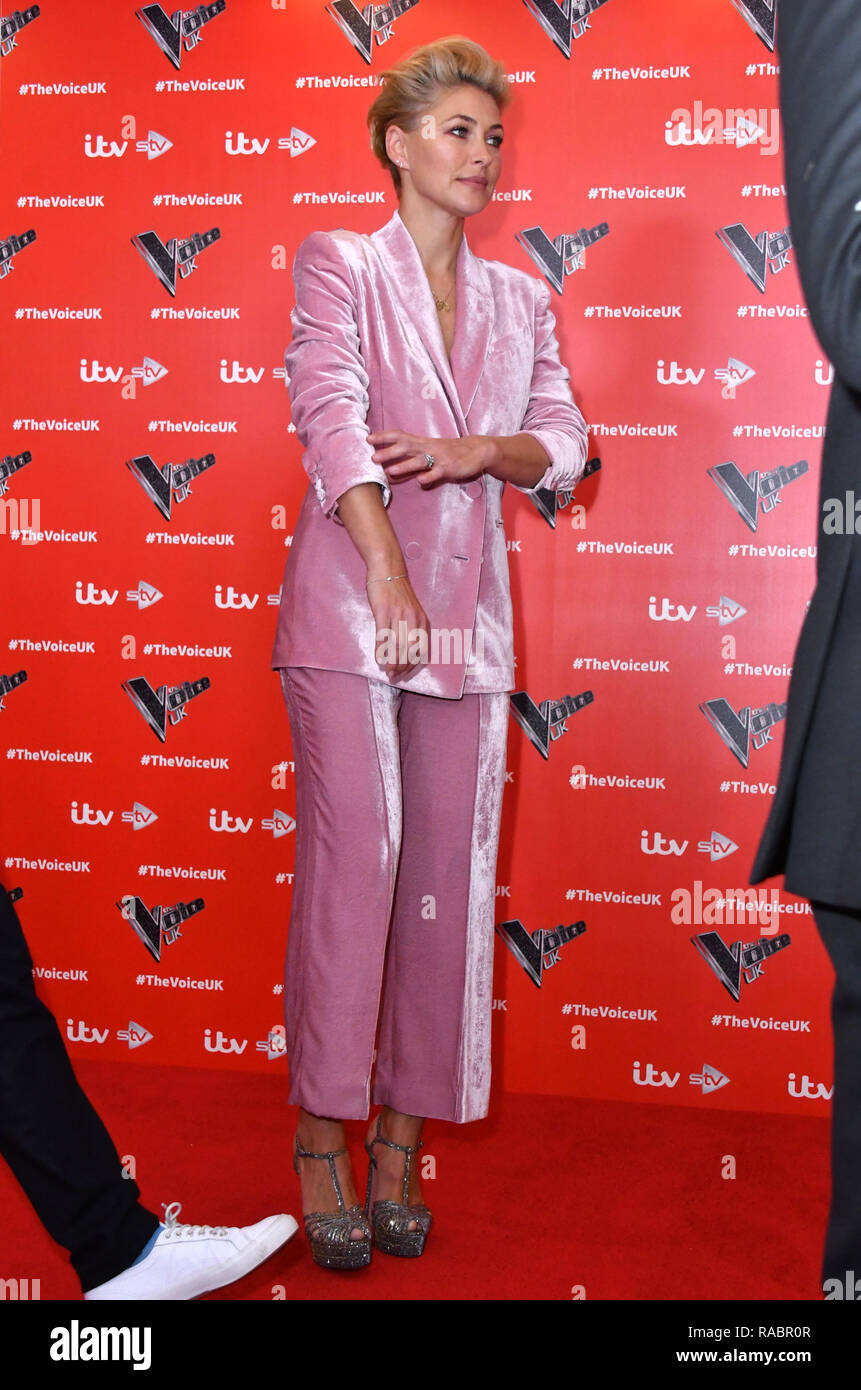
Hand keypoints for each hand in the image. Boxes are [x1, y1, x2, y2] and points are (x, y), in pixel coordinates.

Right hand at [365, 570, 429, 680]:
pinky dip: (380, 650)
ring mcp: (398, 616)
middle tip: (394, 677)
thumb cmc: (397, 592)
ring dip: (392, 663)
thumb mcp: (411, 611)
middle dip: (402, 668)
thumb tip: (405, 650)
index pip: (421, 649)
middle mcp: (413, 619)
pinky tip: (378, 658)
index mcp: (422, 621)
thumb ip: (411, 628)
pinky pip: (382, 636)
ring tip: (387, 671)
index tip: (404, 673)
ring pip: (397, 646)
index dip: (412, 665)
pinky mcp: (383, 612)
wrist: (388, 570)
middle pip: (409, 651)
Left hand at [367, 431, 498, 488]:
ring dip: (405, 465)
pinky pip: (437, 473)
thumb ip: (411, 459)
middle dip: (389, 452)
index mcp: (422, 442)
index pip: (400, 436)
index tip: (367, 439)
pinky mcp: (449, 468)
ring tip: (391, 471)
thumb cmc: (449, 452)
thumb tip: (390, 469)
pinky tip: (420, 482)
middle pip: (406, 447)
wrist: (477, 450)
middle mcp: (428, 448)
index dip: (384, 437)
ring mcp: (438, 458)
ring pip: (419, 461)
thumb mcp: (429, 451)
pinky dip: (428, 477)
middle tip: (372, 457)